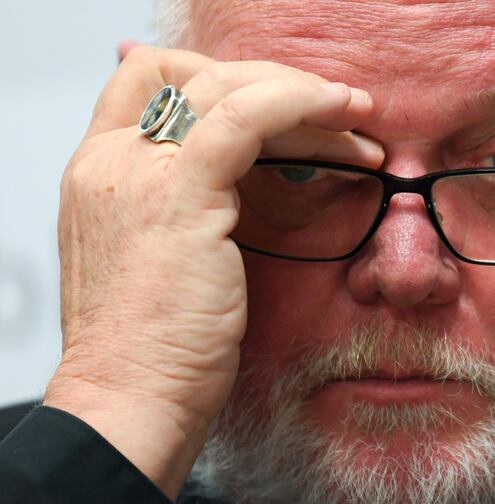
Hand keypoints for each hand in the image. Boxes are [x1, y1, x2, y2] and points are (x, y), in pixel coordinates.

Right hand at [43, 46, 382, 498]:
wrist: (130, 402)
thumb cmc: (154, 349)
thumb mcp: (158, 262)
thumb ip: (180, 212)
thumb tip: (231, 190)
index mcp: (100, 171)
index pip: (148, 79)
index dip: (216, 77)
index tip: (279, 105)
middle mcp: (110, 160)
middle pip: (196, 73)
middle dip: (274, 84)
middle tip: (333, 111)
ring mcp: (138, 172)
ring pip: (228, 87)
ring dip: (303, 93)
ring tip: (358, 118)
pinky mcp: (178, 195)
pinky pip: (246, 117)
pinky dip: (303, 105)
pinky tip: (347, 119)